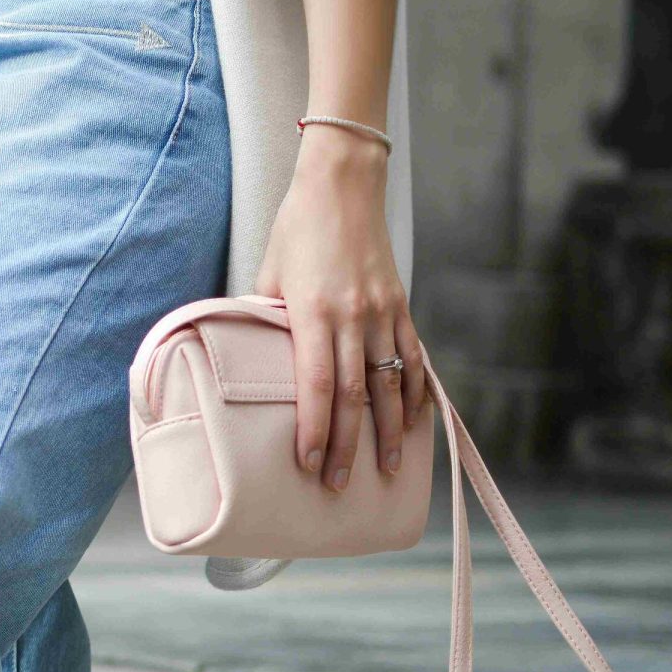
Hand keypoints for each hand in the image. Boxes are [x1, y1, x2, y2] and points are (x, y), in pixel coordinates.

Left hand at [253, 126, 427, 489]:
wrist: (343, 185)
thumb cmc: (297, 229)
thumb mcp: (269, 273)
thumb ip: (264, 319)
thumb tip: (254, 358)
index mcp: (313, 311)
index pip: (316, 385)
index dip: (315, 429)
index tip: (309, 464)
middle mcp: (353, 316)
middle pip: (354, 396)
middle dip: (347, 445)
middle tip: (340, 485)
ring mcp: (382, 311)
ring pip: (391, 383)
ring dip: (389, 431)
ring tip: (387, 468)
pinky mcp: (401, 304)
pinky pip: (414, 356)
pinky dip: (418, 392)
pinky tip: (416, 422)